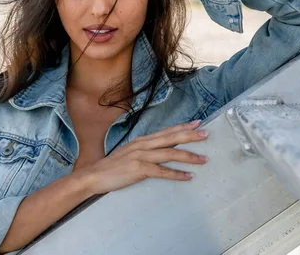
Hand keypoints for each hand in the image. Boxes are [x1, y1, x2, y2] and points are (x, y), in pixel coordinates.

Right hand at [80, 120, 208, 194]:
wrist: (94, 175)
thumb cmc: (113, 166)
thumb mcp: (130, 152)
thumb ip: (144, 150)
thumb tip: (159, 150)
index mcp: (142, 140)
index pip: (167, 131)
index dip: (183, 127)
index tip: (197, 123)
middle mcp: (143, 144)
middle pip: (171, 138)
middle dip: (190, 136)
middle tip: (206, 134)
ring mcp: (141, 156)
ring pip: (170, 154)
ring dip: (188, 156)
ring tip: (203, 159)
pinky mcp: (139, 169)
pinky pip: (162, 172)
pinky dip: (176, 174)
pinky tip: (187, 176)